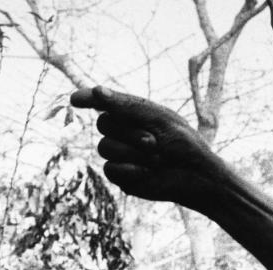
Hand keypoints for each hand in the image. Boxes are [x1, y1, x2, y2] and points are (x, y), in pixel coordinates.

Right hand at [69, 86, 224, 205]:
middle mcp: (121, 132)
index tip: (76, 100)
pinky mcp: (120, 175)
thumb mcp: (159, 119)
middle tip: (155, 142)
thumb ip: (127, 106)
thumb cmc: (183, 144)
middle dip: (130, 133)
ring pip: (105, 147)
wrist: (195, 176)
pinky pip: (109, 169)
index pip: (102, 102)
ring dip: (133, 152)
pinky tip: (147, 172)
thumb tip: (97, 91)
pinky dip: (129, 169)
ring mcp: (119, 154)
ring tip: (156, 158)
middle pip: (103, 124)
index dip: (88, 99)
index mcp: (131, 114)